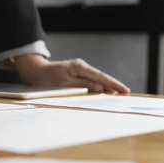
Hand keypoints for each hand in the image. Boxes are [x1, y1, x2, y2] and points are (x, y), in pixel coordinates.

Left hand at [14, 54, 130, 93]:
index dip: (113, 84)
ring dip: (107, 87)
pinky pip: (91, 82)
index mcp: (80, 67)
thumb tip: (100, 88)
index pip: (100, 76)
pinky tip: (105, 93)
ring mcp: (80, 70)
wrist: (37, 72)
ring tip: (119, 95)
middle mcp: (82, 67)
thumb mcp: (64, 83)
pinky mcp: (78, 75)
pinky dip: (98, 87)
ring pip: (97, 80)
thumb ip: (83, 85)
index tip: (124, 90)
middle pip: (101, 78)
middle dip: (114, 85)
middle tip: (126, 94)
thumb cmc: (48, 78)